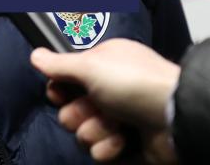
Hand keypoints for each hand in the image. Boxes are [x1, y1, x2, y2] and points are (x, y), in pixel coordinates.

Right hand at [30, 39, 180, 163]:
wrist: (174, 117)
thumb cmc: (134, 83)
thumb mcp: (91, 65)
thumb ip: (59, 64)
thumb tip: (35, 55)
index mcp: (102, 66)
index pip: (65, 81)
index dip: (59, 90)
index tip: (60, 93)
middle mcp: (108, 91)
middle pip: (70, 110)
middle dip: (79, 113)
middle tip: (95, 108)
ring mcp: (118, 120)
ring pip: (84, 134)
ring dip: (97, 132)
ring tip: (116, 126)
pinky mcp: (126, 145)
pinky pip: (101, 153)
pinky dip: (111, 148)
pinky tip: (125, 140)